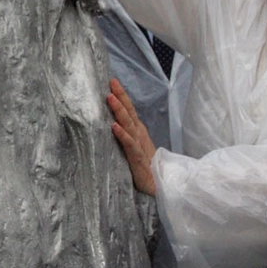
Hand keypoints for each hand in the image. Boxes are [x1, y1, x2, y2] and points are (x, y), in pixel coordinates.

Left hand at [107, 78, 156, 195]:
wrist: (159, 186)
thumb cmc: (143, 166)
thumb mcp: (132, 148)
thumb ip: (123, 136)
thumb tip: (107, 123)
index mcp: (137, 131)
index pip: (129, 110)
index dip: (121, 96)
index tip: (112, 81)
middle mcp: (139, 134)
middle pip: (129, 112)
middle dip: (120, 96)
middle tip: (111, 82)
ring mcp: (139, 145)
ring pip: (129, 124)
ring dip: (119, 111)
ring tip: (110, 98)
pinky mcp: (138, 158)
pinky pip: (129, 144)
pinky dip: (122, 134)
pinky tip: (114, 126)